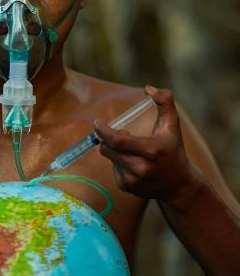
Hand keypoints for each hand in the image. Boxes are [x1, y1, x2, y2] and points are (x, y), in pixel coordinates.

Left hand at [95, 86, 202, 203]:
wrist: (179, 185)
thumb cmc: (173, 150)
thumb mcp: (172, 125)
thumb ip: (165, 102)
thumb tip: (148, 88)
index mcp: (151, 151)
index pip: (117, 140)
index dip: (103, 131)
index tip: (97, 123)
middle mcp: (140, 167)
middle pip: (107, 149)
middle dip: (108, 138)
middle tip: (121, 133)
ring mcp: (132, 179)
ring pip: (110, 158)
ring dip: (116, 150)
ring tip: (134, 151)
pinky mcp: (126, 187)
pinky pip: (113, 168)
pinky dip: (119, 162)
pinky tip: (135, 165)